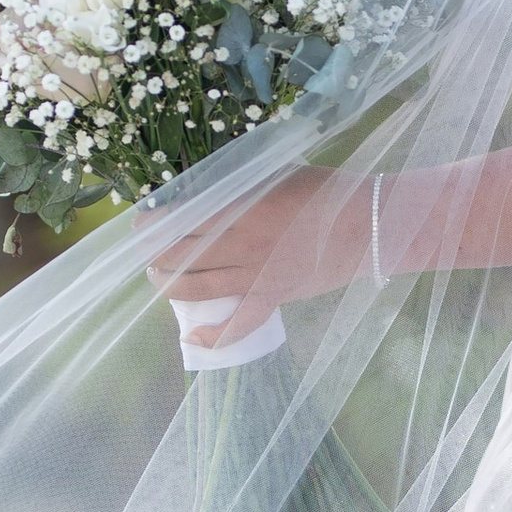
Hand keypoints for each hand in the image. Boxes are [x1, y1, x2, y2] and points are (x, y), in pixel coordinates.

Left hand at [141, 170, 360, 349]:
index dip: (155, 225)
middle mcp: (240, 245)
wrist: (369, 225)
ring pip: (197, 289)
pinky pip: (239, 325)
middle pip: (181, 255)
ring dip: (169, 285)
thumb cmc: (327, 191)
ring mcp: (256, 276)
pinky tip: (193, 337)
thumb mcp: (278, 174)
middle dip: (154, 253)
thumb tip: (211, 192)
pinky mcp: (273, 298)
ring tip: (158, 278)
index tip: (141, 224)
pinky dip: (214, 336)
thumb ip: (242, 184)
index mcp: (239, 209)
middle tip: (144, 251)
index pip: (181, 219)